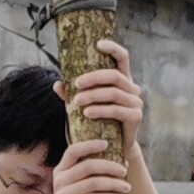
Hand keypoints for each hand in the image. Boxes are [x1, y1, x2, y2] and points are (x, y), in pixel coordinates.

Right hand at [48, 133, 133, 193]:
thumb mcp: (80, 185)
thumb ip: (92, 173)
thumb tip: (123, 163)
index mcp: (62, 169)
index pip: (73, 151)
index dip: (90, 145)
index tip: (107, 143)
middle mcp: (59, 179)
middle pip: (87, 166)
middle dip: (109, 167)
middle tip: (124, 171)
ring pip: (92, 183)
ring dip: (113, 184)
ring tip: (127, 188)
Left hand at [63, 40, 147, 159]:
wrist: (111, 149)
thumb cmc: (97, 124)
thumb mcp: (83, 107)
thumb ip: (73, 95)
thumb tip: (57, 84)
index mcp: (122, 80)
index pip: (122, 57)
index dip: (112, 48)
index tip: (97, 44)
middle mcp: (132, 89)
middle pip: (114, 75)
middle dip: (94, 77)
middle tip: (76, 84)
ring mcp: (136, 103)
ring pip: (114, 93)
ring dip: (93, 95)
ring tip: (76, 102)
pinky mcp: (136, 117)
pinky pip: (117, 110)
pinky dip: (100, 110)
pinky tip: (86, 113)